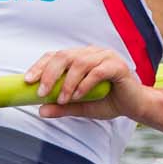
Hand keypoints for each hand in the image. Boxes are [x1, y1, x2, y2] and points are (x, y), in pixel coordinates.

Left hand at [28, 46, 142, 121]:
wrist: (135, 106)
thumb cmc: (108, 101)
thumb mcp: (80, 106)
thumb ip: (62, 107)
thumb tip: (41, 110)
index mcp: (80, 57)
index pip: (55, 56)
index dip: (40, 66)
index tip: (28, 80)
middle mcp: (91, 53)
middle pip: (64, 55)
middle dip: (49, 74)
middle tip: (42, 92)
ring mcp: (105, 56)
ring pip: (79, 63)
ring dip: (68, 83)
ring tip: (63, 99)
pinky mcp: (117, 66)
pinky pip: (97, 71)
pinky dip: (85, 84)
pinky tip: (78, 96)